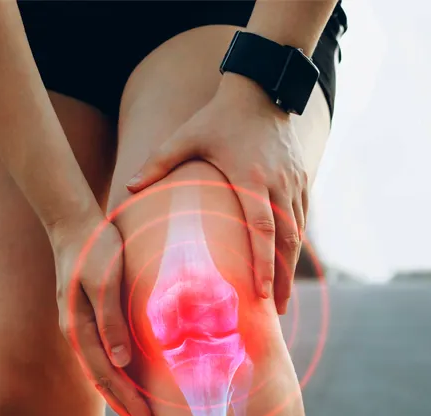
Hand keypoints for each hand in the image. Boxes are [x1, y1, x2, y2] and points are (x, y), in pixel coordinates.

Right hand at [48, 211, 153, 415]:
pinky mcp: (90, 319)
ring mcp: (81, 328)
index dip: (129, 404)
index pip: (107, 378)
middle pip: (104, 383)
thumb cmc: (95, 249)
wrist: (75, 224)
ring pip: (104, 374)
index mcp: (79, 329)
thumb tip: (121, 362)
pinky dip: (119, 378)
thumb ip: (111, 321)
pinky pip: (105, 358)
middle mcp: (77, 334)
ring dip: (123, 399)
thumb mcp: (104, 282)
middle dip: (127, 412)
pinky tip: (132, 385)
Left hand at [125, 74, 308, 313]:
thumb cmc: (220, 116)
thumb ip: (157, 163)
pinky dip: (298, 241)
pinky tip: (290, 262)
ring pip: (297, 232)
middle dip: (283, 278)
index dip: (265, 265)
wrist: (262, 88)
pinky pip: (303, 216)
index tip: (265, 295)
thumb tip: (127, 187)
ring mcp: (294, 182)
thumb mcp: (186, 136)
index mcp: (250, 179)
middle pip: (285, 241)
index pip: (261, 230)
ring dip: (292, 266)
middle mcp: (278, 184)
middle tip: (278, 311)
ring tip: (283, 297)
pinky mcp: (302, 177)